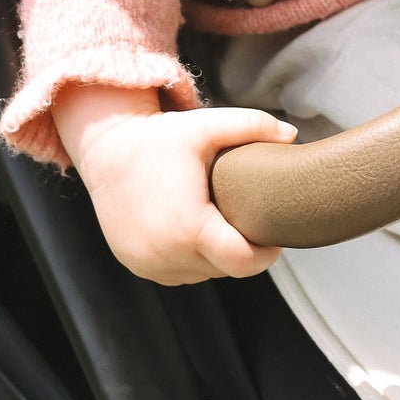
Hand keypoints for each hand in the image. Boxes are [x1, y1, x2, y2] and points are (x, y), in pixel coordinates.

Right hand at [52, 85, 295, 284]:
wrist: (106, 148)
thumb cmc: (160, 137)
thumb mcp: (208, 125)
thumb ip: (254, 126)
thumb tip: (293, 135)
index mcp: (188, 226)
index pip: (242, 262)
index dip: (265, 255)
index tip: (275, 238)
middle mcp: (164, 253)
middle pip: (224, 270)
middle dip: (243, 253)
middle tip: (254, 225)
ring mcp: (146, 263)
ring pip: (201, 275)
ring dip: (217, 259)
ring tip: (225, 226)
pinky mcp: (134, 263)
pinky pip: (177, 274)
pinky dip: (191, 260)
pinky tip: (197, 234)